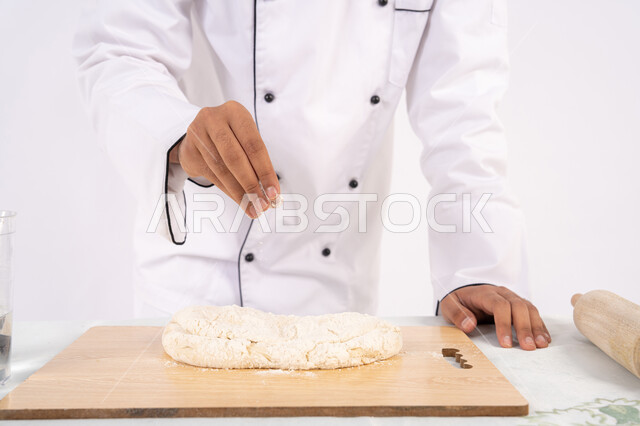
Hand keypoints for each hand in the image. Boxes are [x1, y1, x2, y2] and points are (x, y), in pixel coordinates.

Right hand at [170, 101, 279, 217]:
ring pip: (223, 170)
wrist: (198, 133)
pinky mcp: (189, 150)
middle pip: (236, 158)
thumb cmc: (230, 136)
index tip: (274, 191)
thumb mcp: (244, 138)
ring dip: (240, 193)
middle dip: (251, 185)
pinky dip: (228, 190)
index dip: (265, 171)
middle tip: (262, 203)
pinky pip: (212, 175)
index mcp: (235, 112)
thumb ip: (256, 159)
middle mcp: (214, 119)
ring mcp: (198, 134)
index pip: (254, 145)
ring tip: (253, 207)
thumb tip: (271, 190)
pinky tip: (240, 200)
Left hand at [440, 285, 550, 349]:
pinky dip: (540, 326)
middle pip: (519, 306)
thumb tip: (470, 325)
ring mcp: (512, 297)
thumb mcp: (449, 306)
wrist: (465, 292)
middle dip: (525, 327)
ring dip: (536, 327)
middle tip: (528, 347)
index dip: (504, 325)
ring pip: (529, 308)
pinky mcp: (519, 305)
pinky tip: (544, 339)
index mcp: (485, 293)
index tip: (506, 344)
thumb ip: (457, 314)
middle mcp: (502, 293)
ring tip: (541, 345)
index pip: (500, 306)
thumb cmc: (458, 301)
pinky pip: (533, 313)